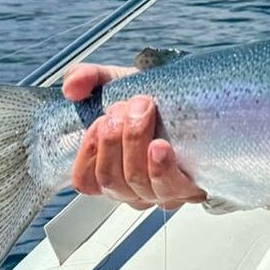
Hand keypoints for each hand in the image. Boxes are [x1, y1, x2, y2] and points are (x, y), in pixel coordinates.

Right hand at [64, 63, 206, 209]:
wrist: (197, 98)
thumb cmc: (153, 98)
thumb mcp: (117, 82)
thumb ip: (87, 78)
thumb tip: (72, 87)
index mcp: (111, 169)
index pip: (86, 181)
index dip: (89, 153)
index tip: (101, 120)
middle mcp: (133, 187)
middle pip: (110, 180)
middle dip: (114, 139)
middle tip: (128, 107)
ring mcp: (160, 191)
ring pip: (136, 182)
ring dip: (135, 142)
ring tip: (144, 111)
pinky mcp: (189, 188)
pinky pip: (169, 187)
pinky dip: (161, 167)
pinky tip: (160, 146)